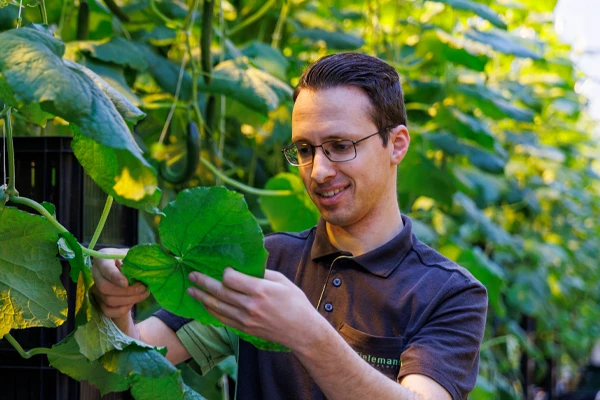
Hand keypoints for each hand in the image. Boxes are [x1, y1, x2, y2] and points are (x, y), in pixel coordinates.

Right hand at [91, 248, 149, 333]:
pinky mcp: (99, 301)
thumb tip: (141, 270)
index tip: (126, 283)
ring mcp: (96, 288)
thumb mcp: (134, 256)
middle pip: (104, 287)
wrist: (130, 271)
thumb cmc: (132, 260)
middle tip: (142, 288)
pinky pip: (108, 311)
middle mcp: (96, 273)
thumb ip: (136, 260)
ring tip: (143, 293)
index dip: (115, 277)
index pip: (105, 268)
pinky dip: (122, 309)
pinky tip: (133, 302)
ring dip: (128, 299)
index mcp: (103, 258)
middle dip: (126, 291)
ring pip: (108, 299)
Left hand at [187, 268, 323, 350]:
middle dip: (203, 282)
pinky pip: (222, 319)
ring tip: (191, 289)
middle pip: (220, 292)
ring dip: (202, 297)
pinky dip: (211, 311)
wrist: (302, 331)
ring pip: (217, 307)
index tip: (226, 269)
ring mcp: (245, 319)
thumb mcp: (282, 281)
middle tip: (192, 275)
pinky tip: (205, 304)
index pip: (231, 279)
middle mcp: (249, 305)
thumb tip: (246, 266)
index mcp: (260, 290)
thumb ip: (262, 273)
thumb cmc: (295, 303)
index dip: (225, 272)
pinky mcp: (244, 328)